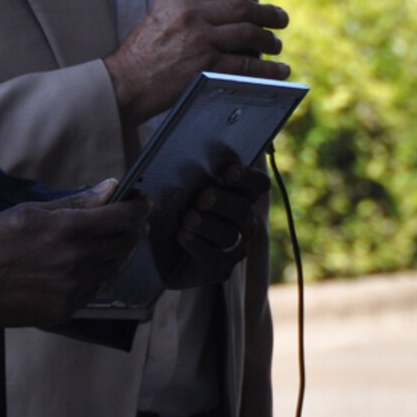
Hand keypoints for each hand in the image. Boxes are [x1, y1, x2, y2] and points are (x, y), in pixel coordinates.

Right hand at [0, 180, 148, 326]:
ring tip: (105, 242)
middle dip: (133, 229)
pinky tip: (84, 266)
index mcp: (67, 231)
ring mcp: (71, 289)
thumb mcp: (30, 212)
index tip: (142, 202)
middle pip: (125, 244)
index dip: (139, 208)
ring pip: (113, 268)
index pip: (124, 218)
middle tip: (129, 221)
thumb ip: (76, 203)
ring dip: (116, 253)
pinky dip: (97, 275)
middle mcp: (75, 262)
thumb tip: (111, 188)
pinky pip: (94, 289)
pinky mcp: (63, 311)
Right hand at [104, 0, 290, 126]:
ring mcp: (200, 39)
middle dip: (268, 13)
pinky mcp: (206, 66)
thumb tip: (224, 4)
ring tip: (276, 43)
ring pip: (249, 33)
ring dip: (269, 39)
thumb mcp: (160, 13)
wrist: (126, 82)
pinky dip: (267, 68)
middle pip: (242, 6)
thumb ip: (188, 4)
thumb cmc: (143, 51)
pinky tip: (277, 70)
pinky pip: (246, 65)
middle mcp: (190, 12)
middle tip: (280, 18)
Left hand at [166, 159, 268, 289]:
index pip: (258, 184)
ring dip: (209, 225)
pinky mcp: (219, 269)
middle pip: (244, 210)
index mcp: (241, 196)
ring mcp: (235, 248)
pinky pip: (215, 259)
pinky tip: (183, 236)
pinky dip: (199, 246)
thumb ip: (196, 167)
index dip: (247, 178)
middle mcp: (244, 222)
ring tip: (188, 219)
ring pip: (230, 236)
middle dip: (224, 203)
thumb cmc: (175, 207)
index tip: (228, 173)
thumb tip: (203, 147)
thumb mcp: (183, 184)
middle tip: (202, 198)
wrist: (157, 249)